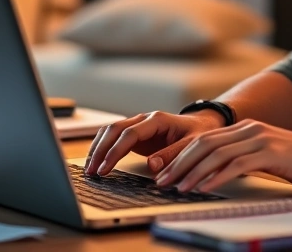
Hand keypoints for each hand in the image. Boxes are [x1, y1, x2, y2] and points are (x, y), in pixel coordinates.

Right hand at [84, 110, 224, 176]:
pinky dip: (102, 147)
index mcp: (158, 120)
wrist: (202, 124)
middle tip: (91, 172)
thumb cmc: (198, 134)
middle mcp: (144, 119)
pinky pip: (113, 137)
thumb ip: (173, 154)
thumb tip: (152, 165)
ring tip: (89, 169)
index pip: (130, 133)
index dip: (115, 151)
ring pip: (110, 131)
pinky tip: (95, 162)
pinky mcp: (135, 133)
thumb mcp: (193, 145)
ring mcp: (138, 125)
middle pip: (114, 130)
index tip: (105, 169)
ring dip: (97, 148)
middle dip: (100, 150)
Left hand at [153, 120, 291, 192]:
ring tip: (179, 187)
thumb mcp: (265, 156)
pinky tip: (205, 188)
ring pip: (217, 153)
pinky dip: (217, 177)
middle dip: (179, 162)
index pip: (204, 139)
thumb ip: (242, 159)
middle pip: (204, 143)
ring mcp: (260, 139)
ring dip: (194, 172)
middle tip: (162, 180)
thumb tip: (215, 174)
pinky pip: (237, 165)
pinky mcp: (271, 153)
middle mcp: (249, 130)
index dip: (180, 154)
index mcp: (245, 129)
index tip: (164, 170)